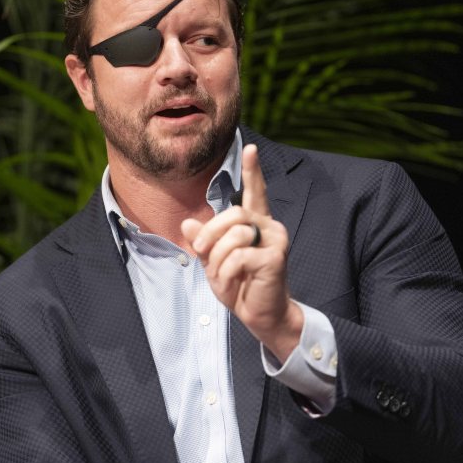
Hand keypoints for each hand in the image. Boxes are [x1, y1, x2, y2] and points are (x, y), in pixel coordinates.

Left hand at [181, 144, 303, 361]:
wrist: (261, 315)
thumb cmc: (240, 286)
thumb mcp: (215, 262)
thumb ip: (205, 241)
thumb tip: (187, 223)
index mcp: (256, 224)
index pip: (256, 192)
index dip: (253, 170)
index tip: (251, 148)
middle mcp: (269, 227)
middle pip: (234, 213)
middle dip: (211, 233)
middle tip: (200, 252)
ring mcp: (275, 241)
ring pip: (235, 234)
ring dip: (218, 259)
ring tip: (221, 276)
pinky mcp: (275, 258)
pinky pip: (238, 256)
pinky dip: (225, 273)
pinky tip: (232, 285)